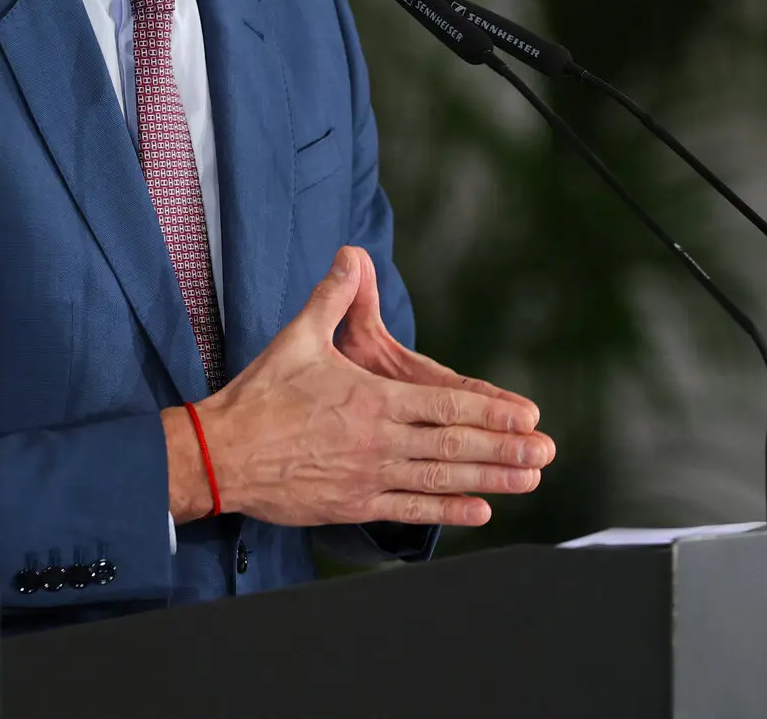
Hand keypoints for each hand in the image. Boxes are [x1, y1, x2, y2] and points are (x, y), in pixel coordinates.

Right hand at [171, 250, 556, 527]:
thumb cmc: (260, 395)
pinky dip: (446, 511)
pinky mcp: (352, 505)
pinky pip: (409, 510)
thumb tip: (350, 255)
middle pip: (454, 445)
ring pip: (440, 479)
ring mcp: (368, 477)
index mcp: (373, 398)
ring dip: (489, 481)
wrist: (221, 453)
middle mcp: (379, 441)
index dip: (490, 411)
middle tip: (544, 454)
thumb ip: (332, 298)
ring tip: (527, 482)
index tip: (526, 417)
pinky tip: (479, 512)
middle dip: (504, 450)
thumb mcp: (299, 338)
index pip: (445, 405)